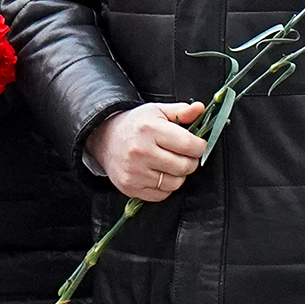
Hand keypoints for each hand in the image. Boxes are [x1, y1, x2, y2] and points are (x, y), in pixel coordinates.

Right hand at [87, 102, 207, 202]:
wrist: (105, 138)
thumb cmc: (135, 125)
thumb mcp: (156, 111)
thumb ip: (180, 111)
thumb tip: (200, 108)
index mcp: (149, 129)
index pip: (188, 145)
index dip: (199, 147)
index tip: (197, 145)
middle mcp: (140, 151)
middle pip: (184, 166)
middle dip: (190, 162)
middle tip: (184, 155)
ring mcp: (134, 171)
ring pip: (175, 183)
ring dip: (178, 175)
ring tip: (169, 164)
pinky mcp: (130, 186)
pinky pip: (162, 195)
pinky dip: (165, 186)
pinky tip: (157, 173)